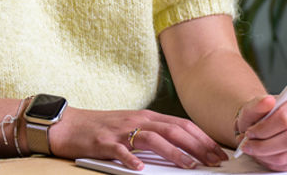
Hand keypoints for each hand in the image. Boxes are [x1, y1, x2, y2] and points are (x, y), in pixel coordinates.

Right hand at [49, 108, 227, 169]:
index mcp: (148, 116)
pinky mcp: (104, 143)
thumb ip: (155, 134)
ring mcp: (122, 131)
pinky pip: (120, 151)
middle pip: (174, 131)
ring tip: (189, 166)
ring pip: (153, 139)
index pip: (182, 125)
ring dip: (174, 153)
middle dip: (197, 146)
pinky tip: (140, 169)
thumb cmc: (103, 128)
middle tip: (213, 161)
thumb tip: (183, 148)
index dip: (202, 138)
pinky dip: (131, 160)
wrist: (69, 124)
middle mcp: (138, 120)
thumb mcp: (133, 126)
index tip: (217, 151)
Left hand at [233, 94, 286, 171]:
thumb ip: (257, 104)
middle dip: (264, 145)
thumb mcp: (253, 107)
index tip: (250, 133)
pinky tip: (265, 154)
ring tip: (254, 149)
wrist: (263, 126)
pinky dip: (272, 163)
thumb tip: (267, 100)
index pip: (286, 118)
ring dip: (265, 156)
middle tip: (248, 145)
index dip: (264, 129)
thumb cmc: (261, 116)